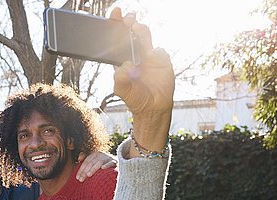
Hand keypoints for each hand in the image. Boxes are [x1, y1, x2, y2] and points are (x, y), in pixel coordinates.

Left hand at [76, 151, 116, 181]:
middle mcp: (101, 154)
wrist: (118, 166)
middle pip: (91, 163)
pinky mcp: (115, 162)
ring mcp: (108, 158)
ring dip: (93, 169)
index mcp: (95, 154)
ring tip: (88, 175)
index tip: (77, 178)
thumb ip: (85, 160)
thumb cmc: (102, 166)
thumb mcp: (94, 162)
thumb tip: (79, 158)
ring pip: (99, 162)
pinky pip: (111, 163)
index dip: (81, 170)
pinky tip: (102, 168)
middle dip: (85, 171)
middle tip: (81, 180)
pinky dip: (107, 165)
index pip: (86, 162)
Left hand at [110, 7, 173, 155]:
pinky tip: (153, 58)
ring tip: (136, 28)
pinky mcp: (162, 61)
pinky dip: (156, 53)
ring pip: (145, 38)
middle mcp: (135, 55)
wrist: (153, 107)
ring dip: (141, 31)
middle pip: (131, 34)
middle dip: (129, 23)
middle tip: (128, 18)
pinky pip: (160, 52)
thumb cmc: (136, 98)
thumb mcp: (123, 91)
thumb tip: (123, 67)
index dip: (115, 26)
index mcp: (122, 60)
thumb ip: (121, 80)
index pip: (116, 40)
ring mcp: (149, 56)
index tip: (114, 15)